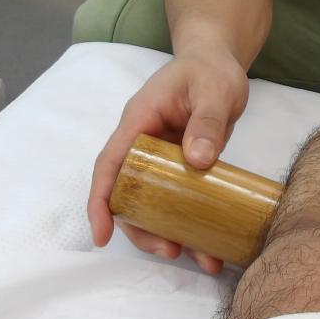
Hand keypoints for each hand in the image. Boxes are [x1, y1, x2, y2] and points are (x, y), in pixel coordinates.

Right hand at [87, 52, 248, 274]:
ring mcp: (160, 158)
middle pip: (128, 194)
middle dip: (142, 228)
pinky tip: (211, 244)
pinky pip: (178, 199)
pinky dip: (190, 223)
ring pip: (153, 203)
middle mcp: (143, 143)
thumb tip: (197, 160)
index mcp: (138, 121)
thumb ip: (206, 122)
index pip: (110, 164)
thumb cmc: (210, 70)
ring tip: (200, 257)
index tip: (100, 234)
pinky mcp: (180, 167)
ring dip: (169, 232)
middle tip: (169, 250)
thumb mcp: (214, 90)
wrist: (219, 62)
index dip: (100, 200)